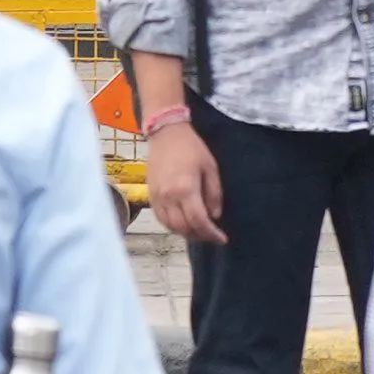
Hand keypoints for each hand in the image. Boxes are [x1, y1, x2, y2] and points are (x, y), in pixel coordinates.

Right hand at [144, 117, 226, 244]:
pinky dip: (173, 226)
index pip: (199, 221)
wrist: (166, 133)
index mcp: (186, 189)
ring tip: (199, 231)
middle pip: (184, 228)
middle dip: (200, 236)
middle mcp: (169, 197)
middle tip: (212, 235)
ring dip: (186, 233)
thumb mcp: (210, 167)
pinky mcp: (150, 195)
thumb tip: (214, 216)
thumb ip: (214, 194)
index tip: (222, 239)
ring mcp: (157, 197)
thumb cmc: (191, 148)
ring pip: (171, 227)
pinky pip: (161, 219)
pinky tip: (183, 224)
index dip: (211, 234)